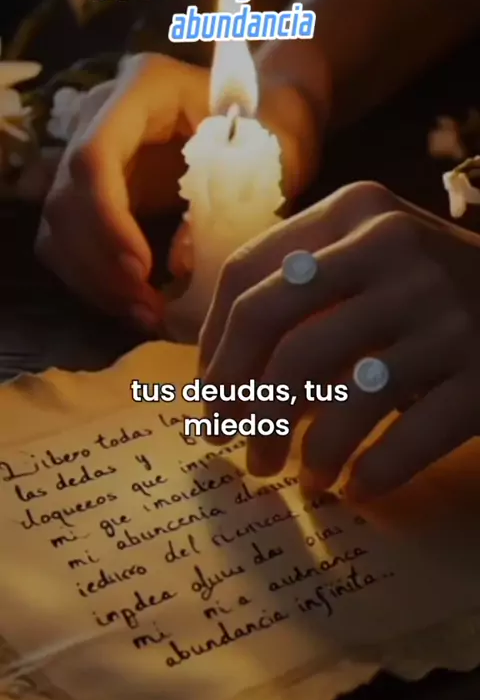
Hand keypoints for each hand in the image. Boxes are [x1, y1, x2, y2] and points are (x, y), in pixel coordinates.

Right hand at [35, 53, 320, 331]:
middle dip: (100, 263)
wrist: (270, 114)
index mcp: (143, 87)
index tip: (142, 270)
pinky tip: (134, 304)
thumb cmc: (277, 125)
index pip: (94, 156)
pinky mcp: (95, 189)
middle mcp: (102, 115)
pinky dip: (94, 279)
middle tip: (146, 309)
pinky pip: (69, 240)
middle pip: (66, 196)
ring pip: (58, 225)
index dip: (106, 220)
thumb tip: (179, 265)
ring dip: (92, 279)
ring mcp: (93, 152)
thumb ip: (229, 197)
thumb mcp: (270, 154)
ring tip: (144, 315)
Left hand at [199, 182, 479, 500]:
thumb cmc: (429, 285)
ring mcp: (444, 312)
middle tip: (227, 440)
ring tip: (300, 476)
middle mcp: (395, 249)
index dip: (213, 343)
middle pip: (276, 327)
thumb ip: (297, 291)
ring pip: (339, 392)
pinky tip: (357, 486)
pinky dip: (373, 472)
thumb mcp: (367, 256)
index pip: (246, 274)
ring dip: (306, 451)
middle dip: (237, 395)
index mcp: (353, 212)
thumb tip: (213, 380)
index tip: (209, 393)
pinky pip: (410, 438)